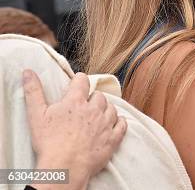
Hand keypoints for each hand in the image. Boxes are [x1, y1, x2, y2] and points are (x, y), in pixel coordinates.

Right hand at [23, 70, 126, 187]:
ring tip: (98, 114)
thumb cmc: (49, 142)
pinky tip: (116, 124)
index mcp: (76, 102)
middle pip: (99, 96)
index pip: (82, 81)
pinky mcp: (113, 138)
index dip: (79, 80)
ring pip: (112, 108)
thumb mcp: (36, 115)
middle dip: (93, 98)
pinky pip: (122, 125)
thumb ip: (33, 91)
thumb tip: (28, 72)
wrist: (65, 166)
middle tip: (85, 105)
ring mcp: (106, 124)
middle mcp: (94, 109)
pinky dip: (120, 123)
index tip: (78, 83)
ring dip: (106, 109)